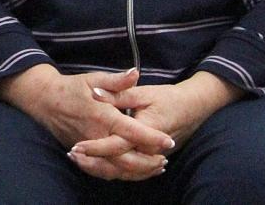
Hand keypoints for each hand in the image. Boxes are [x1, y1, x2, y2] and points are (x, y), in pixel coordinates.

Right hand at [0, 66, 171, 180]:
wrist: (45, 102)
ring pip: (116, 170)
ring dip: (137, 172)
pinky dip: (121, 175)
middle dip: (147, 163)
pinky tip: (135, 173)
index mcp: (102, 117)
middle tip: (165, 160)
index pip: (131, 132)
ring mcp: (90, 149)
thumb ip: (117, 81)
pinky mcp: (84, 156)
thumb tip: (136, 73)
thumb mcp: (95, 79)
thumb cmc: (72, 88)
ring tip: (156, 168)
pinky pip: (104, 172)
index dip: (151, 138)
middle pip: (126, 159)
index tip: (168, 140)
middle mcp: (96, 137)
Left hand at [76, 71, 243, 162]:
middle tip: (72, 155)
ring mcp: (150, 158)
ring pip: (122, 173)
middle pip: (117, 165)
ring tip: (79, 161)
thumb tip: (96, 93)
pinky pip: (129, 172)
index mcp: (145, 131)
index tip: (77, 146)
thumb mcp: (144, 92)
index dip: (95, 147)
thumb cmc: (168, 97)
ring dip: (100, 168)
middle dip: (93, 163)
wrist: (192, 108)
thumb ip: (119, 92)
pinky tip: (97, 165)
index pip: (116, 145)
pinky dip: (112, 170)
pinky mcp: (149, 159)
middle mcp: (148, 150)